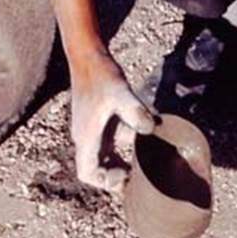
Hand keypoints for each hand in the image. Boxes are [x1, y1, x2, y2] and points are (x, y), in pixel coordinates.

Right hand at [70, 52, 154, 191]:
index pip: (87, 173)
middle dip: (115, 178)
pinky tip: (140, 145)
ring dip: (119, 167)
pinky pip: (108, 147)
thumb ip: (135, 112)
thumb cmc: (100, 75)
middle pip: (95, 171)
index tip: (125, 173)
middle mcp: (85, 139)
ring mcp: (91, 132)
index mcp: (86, 137)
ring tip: (142, 167)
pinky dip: (122, 152)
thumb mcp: (120, 92)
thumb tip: (151, 129)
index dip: (104, 181)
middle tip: (138, 177)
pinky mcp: (98, 124)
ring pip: (102, 160)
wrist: (88, 56)